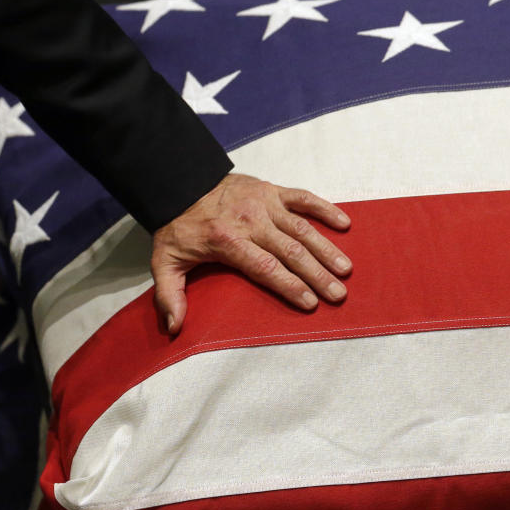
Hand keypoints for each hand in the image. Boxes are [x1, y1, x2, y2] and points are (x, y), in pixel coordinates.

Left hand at [151, 173, 352, 334]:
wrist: (180, 181)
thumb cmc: (178, 225)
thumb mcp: (164, 261)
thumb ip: (169, 294)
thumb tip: (173, 328)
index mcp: (228, 240)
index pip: (265, 267)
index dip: (289, 285)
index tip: (310, 302)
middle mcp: (251, 221)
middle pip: (290, 252)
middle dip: (317, 275)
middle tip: (338, 294)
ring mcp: (264, 202)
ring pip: (302, 228)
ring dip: (326, 249)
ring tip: (345, 269)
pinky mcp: (272, 190)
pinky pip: (303, 198)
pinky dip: (325, 209)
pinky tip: (344, 224)